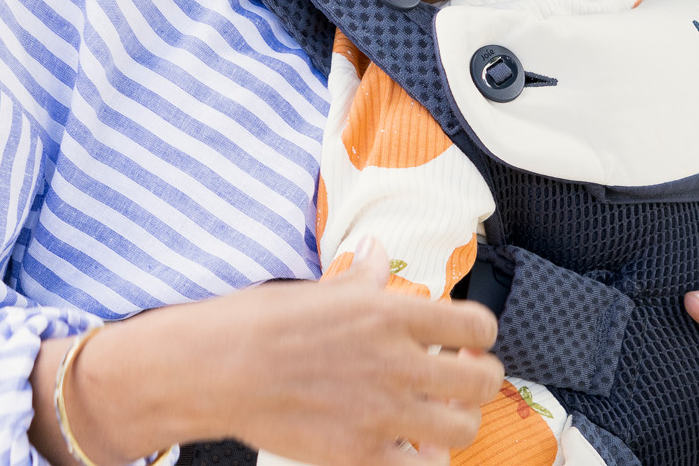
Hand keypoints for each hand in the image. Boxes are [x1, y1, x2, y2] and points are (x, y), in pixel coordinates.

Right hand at [43, 238, 503, 465]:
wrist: (217, 368)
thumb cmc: (260, 323)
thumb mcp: (320, 289)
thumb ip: (362, 278)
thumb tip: (377, 254)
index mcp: (391, 313)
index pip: (477, 325)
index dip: (480, 335)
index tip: (468, 340)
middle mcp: (398, 362)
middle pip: (481, 380)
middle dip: (480, 380)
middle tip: (463, 379)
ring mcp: (383, 412)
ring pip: (461, 429)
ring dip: (457, 424)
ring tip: (439, 417)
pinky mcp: (360, 454)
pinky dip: (422, 460)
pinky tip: (408, 448)